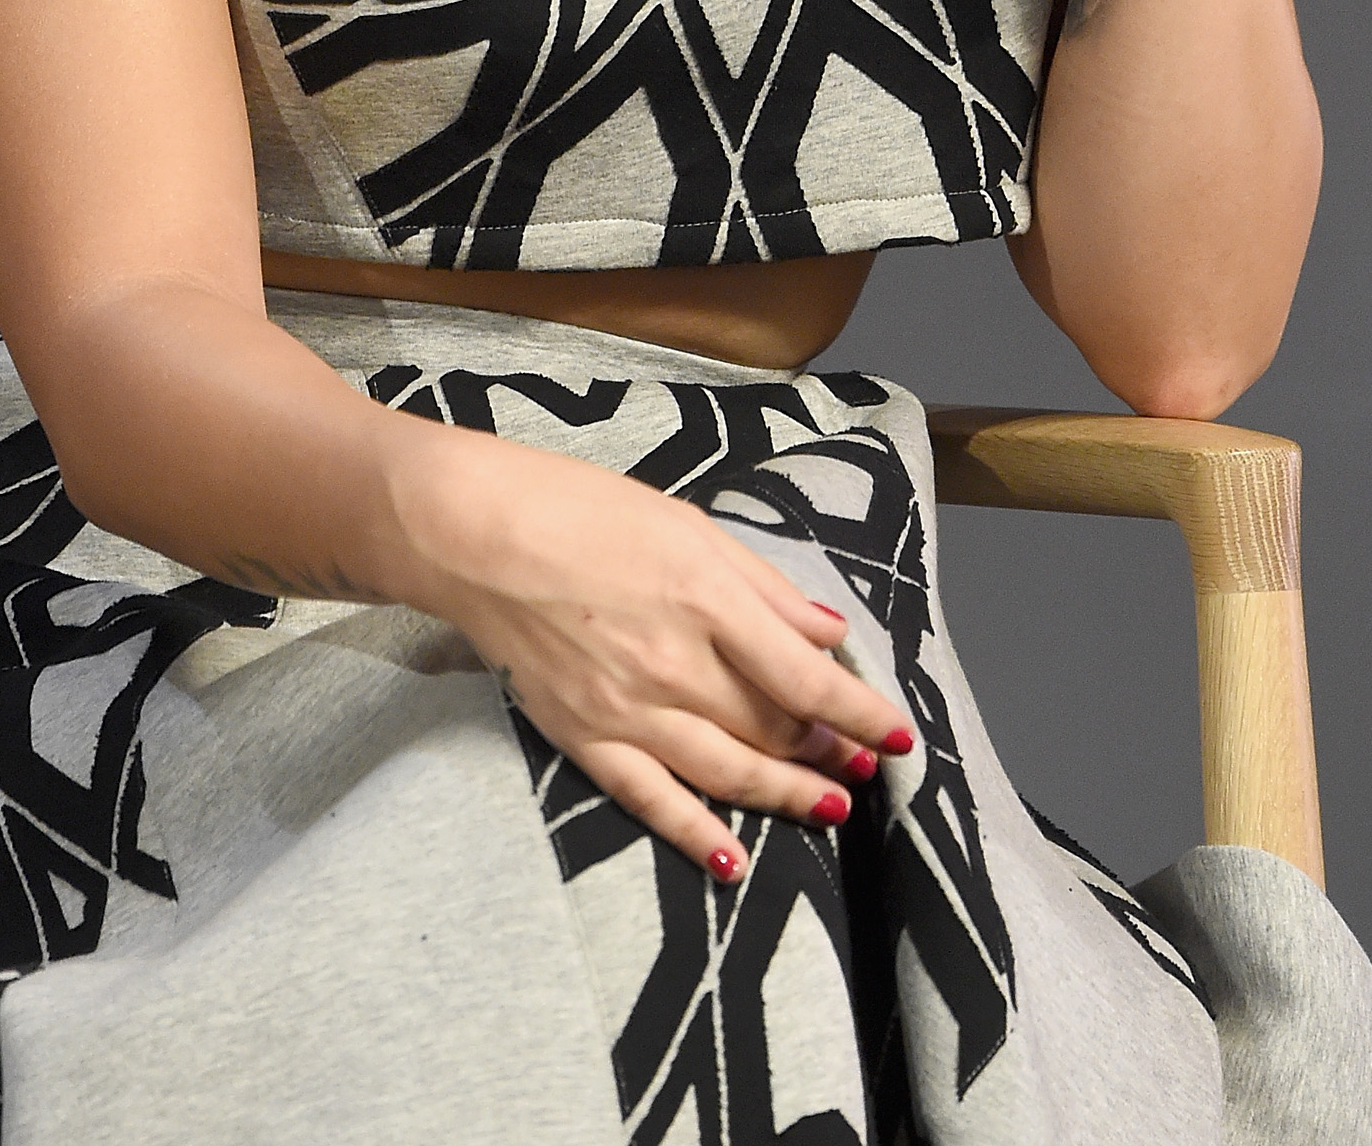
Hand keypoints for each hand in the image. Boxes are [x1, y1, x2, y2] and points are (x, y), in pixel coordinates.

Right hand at [400, 431, 911, 880]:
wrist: (474, 533)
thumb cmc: (579, 509)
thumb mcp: (688, 524)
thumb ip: (763, 587)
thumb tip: (828, 634)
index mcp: (706, 598)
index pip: (807, 679)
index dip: (861, 714)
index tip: (898, 735)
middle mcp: (675, 664)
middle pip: (773, 728)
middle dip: (828, 752)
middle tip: (860, 764)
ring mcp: (628, 709)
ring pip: (728, 774)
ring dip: (787, 797)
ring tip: (829, 809)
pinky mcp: (585, 738)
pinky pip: (652, 802)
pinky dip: (696, 836)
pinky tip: (734, 861)